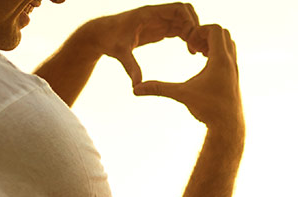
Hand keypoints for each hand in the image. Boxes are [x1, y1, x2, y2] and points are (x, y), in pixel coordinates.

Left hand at [83, 3, 200, 85]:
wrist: (101, 35)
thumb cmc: (110, 40)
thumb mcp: (121, 54)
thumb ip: (131, 67)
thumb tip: (136, 86)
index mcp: (149, 14)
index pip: (179, 8)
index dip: (189, 22)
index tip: (189, 41)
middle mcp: (156, 14)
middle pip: (186, 12)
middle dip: (195, 27)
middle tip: (195, 47)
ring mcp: (159, 21)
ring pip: (185, 20)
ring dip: (193, 33)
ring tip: (195, 52)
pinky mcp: (159, 28)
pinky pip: (179, 28)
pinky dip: (188, 37)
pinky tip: (190, 52)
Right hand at [134, 24, 241, 128]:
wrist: (228, 127)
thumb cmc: (208, 110)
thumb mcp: (181, 95)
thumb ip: (159, 89)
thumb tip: (135, 89)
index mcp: (220, 60)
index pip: (215, 29)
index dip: (200, 31)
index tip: (189, 44)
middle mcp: (231, 62)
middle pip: (224, 33)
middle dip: (207, 35)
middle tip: (193, 47)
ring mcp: (235, 69)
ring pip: (229, 44)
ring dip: (213, 44)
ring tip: (198, 54)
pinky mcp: (234, 77)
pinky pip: (229, 56)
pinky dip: (218, 54)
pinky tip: (205, 66)